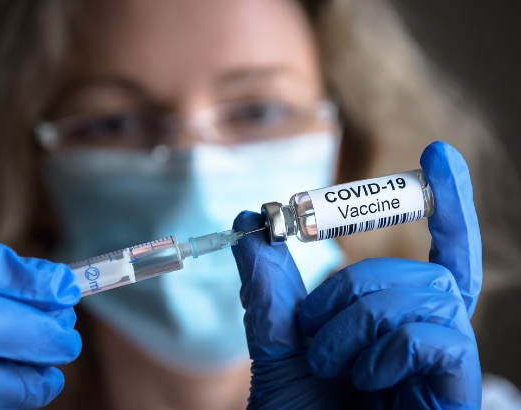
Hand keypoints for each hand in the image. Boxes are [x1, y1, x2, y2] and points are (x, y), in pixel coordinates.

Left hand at [232, 141, 481, 408]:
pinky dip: (387, 347)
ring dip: (358, 321)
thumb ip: (268, 284)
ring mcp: (446, 366)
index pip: (437, 255)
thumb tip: (249, 219)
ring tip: (331, 363)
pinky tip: (366, 379)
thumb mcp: (276, 343)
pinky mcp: (456, 390)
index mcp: (397, 324)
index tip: (438, 156)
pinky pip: (436, 336)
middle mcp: (430, 337)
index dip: (445, 206)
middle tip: (314, 333)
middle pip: (419, 270)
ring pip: (423, 294)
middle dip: (352, 289)